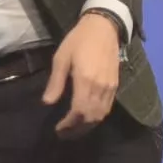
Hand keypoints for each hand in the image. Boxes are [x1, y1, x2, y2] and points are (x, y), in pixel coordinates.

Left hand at [43, 14, 121, 137]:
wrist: (104, 28)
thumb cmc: (78, 41)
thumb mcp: (61, 59)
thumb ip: (56, 82)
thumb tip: (47, 103)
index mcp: (86, 81)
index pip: (79, 112)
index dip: (68, 124)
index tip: (58, 129)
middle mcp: (101, 87)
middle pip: (91, 117)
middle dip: (77, 129)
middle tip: (63, 134)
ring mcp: (110, 87)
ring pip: (101, 115)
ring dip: (88, 126)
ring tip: (73, 130)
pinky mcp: (115, 85)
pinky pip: (107, 108)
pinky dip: (97, 117)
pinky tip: (86, 118)